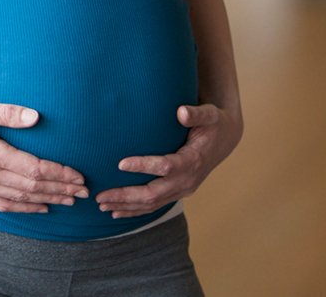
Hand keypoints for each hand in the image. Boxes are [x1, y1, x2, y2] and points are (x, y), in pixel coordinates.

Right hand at [0, 93, 89, 213]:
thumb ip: (6, 112)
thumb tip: (36, 117)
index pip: (33, 169)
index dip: (59, 174)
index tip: (79, 177)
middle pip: (30, 187)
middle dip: (60, 190)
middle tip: (84, 193)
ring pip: (18, 199)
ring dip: (45, 201)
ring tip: (68, 201)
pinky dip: (22, 208)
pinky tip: (37, 208)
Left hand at [95, 103, 243, 217]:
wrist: (225, 140)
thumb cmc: (214, 124)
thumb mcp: (210, 115)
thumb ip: (197, 114)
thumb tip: (181, 112)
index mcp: (193, 160)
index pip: (165, 166)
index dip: (143, 166)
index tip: (120, 164)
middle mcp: (187, 180)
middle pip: (153, 194)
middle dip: (125, 196)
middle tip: (100, 196)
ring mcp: (183, 189)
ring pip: (152, 204)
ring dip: (126, 206)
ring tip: (101, 205)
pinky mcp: (178, 192)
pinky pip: (155, 205)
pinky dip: (135, 211)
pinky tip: (116, 212)